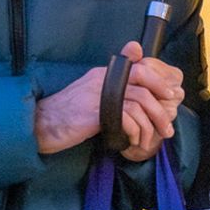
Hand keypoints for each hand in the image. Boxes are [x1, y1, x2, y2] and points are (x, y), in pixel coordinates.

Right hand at [33, 41, 182, 159]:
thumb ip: (115, 95)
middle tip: (168, 125)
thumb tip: (138, 104)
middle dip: (161, 106)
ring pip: (140, 102)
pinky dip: (135, 132)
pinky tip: (134, 141)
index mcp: (104, 74)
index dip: (159, 81)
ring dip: (151, 124)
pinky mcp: (95, 112)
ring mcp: (99, 93)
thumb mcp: (92, 99)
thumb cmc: (66, 115)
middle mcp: (103, 78)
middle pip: (145, 82)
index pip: (140, 67)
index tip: (170, 96)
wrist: (39, 124)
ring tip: (152, 139)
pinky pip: (127, 117)